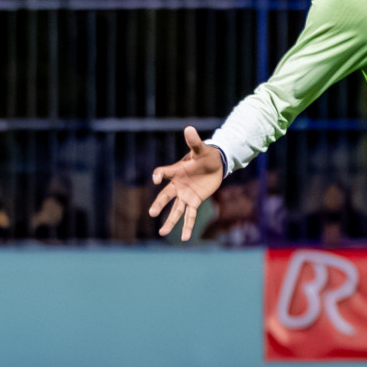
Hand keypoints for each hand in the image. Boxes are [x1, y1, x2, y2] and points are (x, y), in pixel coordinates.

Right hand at [148, 126, 224, 240]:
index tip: (157, 178)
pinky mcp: (195, 201)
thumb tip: (189, 128)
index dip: (160, 174)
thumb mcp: (201, 149)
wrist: (215, 164)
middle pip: (166, 195)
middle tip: (151, 212)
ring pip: (176, 210)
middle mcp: (178, 185)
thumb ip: (194, 142)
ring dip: (170, 221)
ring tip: (161, 233)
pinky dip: (187, 226)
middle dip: (159, 204)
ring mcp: (185, 195)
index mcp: (176, 171)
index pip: (164, 172)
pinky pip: (190, 215)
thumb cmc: (206, 155)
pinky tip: (184, 238)